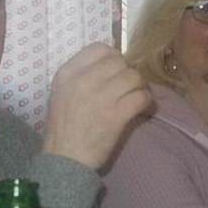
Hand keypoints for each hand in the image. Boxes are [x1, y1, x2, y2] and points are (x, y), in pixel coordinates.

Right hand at [42, 43, 152, 169]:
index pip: (99, 48)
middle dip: (128, 73)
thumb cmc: (63, 128)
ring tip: (138, 97)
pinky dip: (146, 102)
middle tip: (129, 87)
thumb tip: (111, 64)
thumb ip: (80, 76)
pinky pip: (141, 97)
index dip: (113, 58)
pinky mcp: (115, 116)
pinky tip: (143, 108)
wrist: (64, 159)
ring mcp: (99, 97)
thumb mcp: (62, 93)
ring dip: (140, 87)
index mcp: (67, 73)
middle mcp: (83, 81)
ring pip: (133, 77)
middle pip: (120, 62)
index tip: (115, 72)